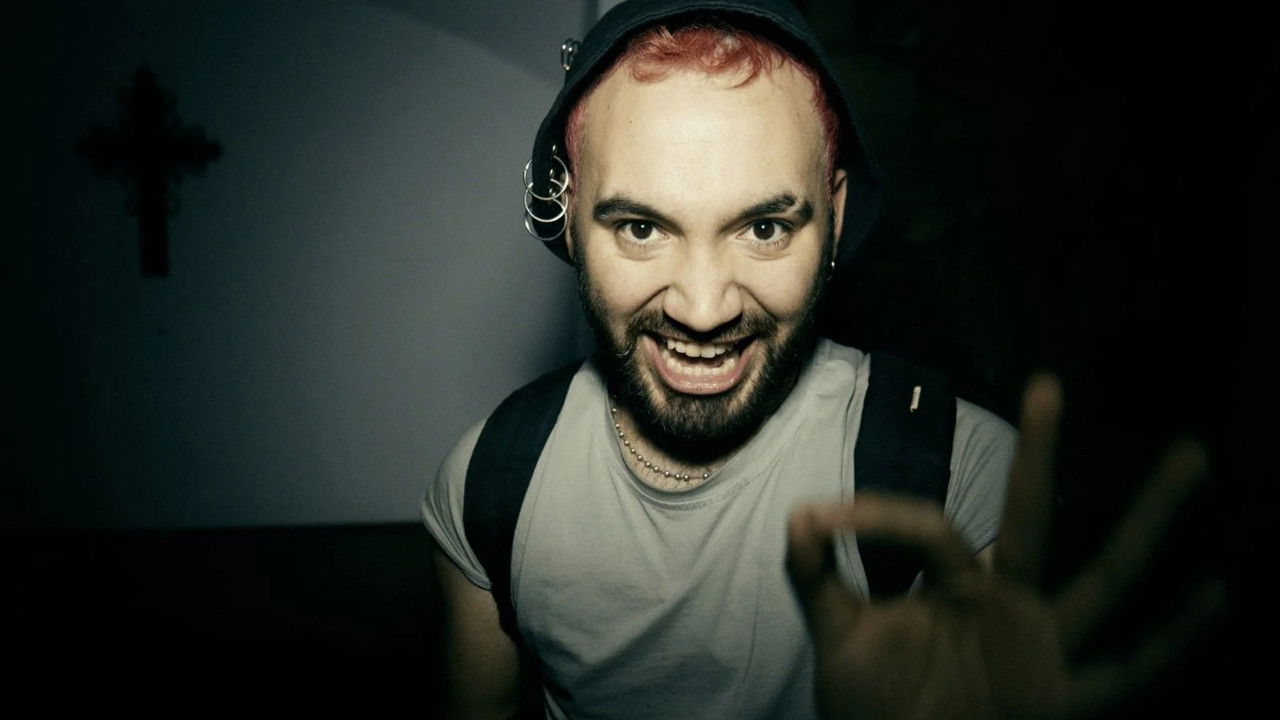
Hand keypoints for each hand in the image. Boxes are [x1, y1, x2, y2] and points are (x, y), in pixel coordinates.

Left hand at [786, 374, 1219, 719]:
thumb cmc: (875, 708)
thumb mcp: (840, 638)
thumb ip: (818, 580)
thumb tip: (797, 514)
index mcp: (952, 583)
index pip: (928, 528)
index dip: (876, 520)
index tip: (817, 519)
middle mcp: (1006, 600)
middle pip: (1032, 514)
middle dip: (1038, 451)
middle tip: (1047, 381)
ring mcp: (1042, 643)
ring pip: (1107, 576)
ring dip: (1149, 519)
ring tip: (1192, 455)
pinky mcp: (1065, 696)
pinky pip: (1128, 668)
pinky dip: (1171, 638)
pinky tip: (1216, 591)